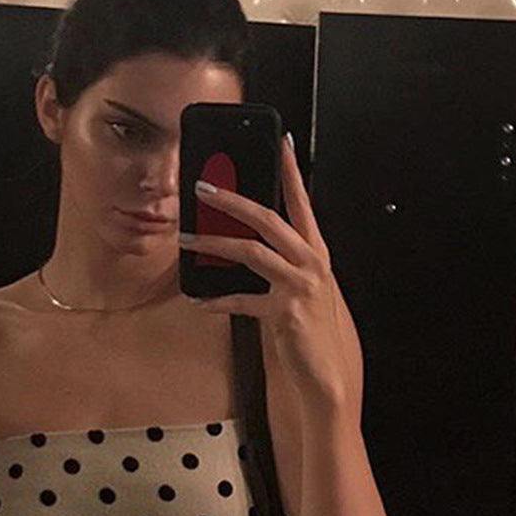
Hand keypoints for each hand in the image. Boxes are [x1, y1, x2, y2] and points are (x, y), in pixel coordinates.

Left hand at [179, 133, 361, 408]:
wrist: (329, 374)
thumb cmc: (314, 328)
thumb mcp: (303, 287)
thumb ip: (284, 262)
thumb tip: (250, 238)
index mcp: (316, 252)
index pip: (303, 202)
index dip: (291, 171)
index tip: (282, 141)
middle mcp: (311, 263)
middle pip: (269, 219)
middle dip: (233, 200)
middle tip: (203, 188)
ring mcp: (299, 286)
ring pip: (251, 251)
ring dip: (214, 243)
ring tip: (186, 239)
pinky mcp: (284, 313)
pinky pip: (242, 301)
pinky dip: (218, 300)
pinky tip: (199, 300)